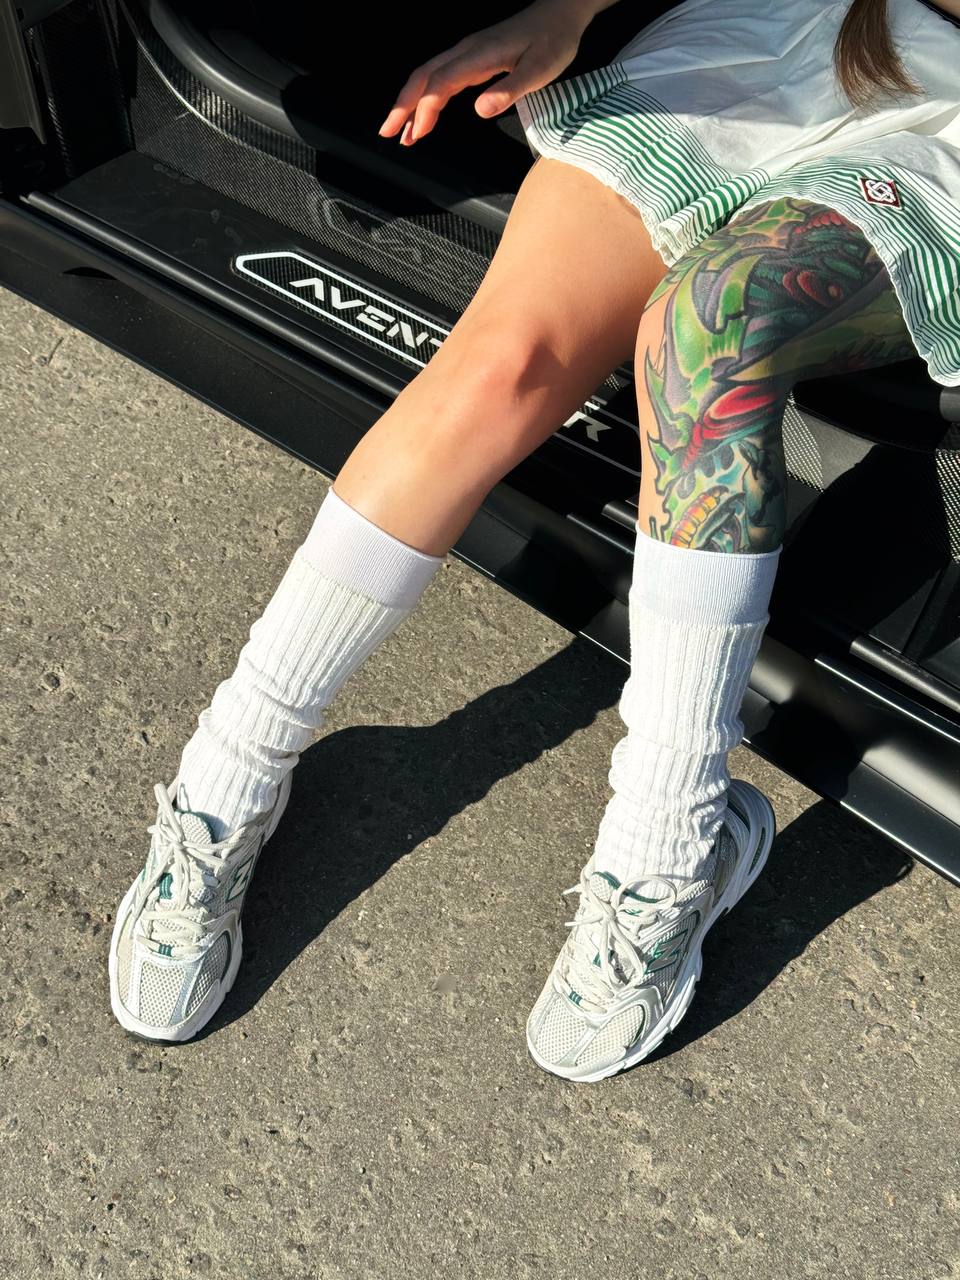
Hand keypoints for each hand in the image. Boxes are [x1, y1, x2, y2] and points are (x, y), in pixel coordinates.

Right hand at [377, 0, 592, 144]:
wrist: (560, 15)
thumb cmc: (553, 42)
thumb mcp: (539, 70)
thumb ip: (509, 90)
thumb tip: (480, 110)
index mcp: (478, 55)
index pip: (441, 83)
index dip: (426, 109)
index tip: (418, 135)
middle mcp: (466, 52)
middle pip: (423, 77)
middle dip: (403, 105)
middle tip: (388, 133)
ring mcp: (467, 55)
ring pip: (429, 77)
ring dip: (411, 104)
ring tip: (402, 133)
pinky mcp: (472, 60)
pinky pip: (441, 78)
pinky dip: (427, 99)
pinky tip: (425, 116)